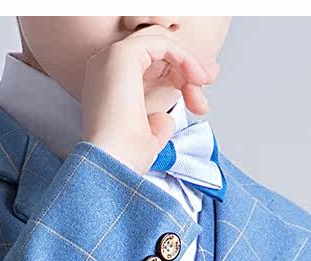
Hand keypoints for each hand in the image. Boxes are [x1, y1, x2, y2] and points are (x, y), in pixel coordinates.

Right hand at [81, 25, 220, 174]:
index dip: (179, 77)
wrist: (111, 167)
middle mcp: (103, 69)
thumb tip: (165, 119)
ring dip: (187, 61)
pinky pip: (163, 43)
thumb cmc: (122, 160)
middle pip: (156, 50)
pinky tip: (194, 78)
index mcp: (106, 86)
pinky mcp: (121, 56)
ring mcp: (109, 60)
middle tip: (207, 83)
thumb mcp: (147, 138)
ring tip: (201, 83)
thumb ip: (157, 124)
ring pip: (161, 42)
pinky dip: (184, 57)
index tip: (199, 101)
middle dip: (187, 66)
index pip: (148, 66)